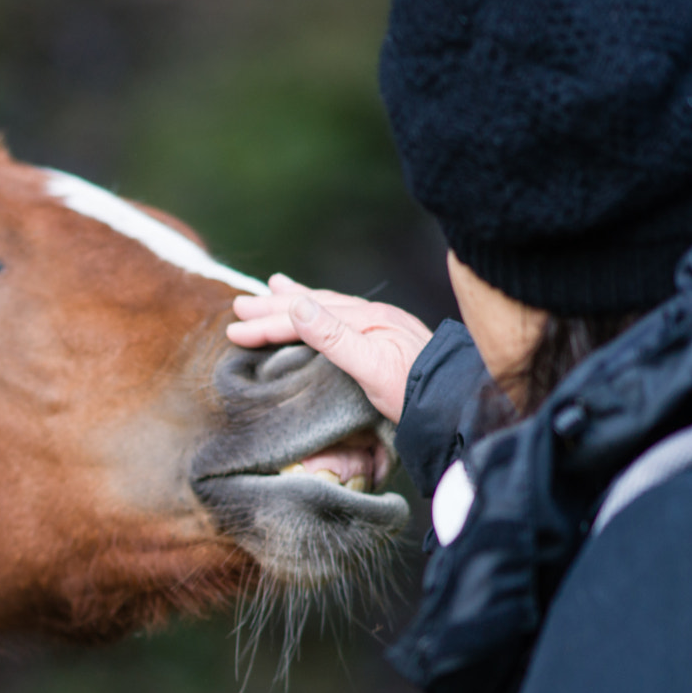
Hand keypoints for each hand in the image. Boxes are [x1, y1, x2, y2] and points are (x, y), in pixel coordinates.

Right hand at [227, 273, 432, 422]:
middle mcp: (373, 316)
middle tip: (240, 306)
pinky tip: (320, 312)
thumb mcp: (370, 368)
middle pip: (314, 306)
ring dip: (297, 300)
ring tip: (275, 289)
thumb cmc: (414, 392)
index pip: (304, 317)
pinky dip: (320, 312)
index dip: (267, 323)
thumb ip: (333, 337)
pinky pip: (342, 317)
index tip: (234, 331)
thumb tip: (297, 307)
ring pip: (329, 307)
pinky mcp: (387, 339)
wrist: (457, 403)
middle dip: (274, 306)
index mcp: (365, 320)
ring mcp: (381, 326)